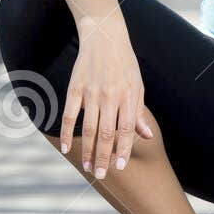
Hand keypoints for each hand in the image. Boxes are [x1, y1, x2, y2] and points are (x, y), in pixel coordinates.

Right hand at [59, 15, 153, 177]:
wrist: (104, 37)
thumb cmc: (125, 64)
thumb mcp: (138, 86)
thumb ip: (139, 113)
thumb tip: (147, 136)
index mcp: (128, 97)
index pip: (126, 130)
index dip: (123, 150)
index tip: (120, 167)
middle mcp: (110, 96)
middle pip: (106, 133)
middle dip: (103, 157)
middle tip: (101, 175)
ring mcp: (91, 93)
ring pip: (88, 128)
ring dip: (87, 151)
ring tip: (88, 167)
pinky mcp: (75, 88)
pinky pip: (69, 115)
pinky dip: (67, 133)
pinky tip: (67, 148)